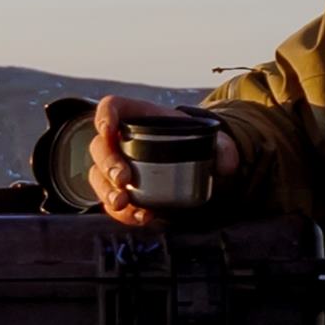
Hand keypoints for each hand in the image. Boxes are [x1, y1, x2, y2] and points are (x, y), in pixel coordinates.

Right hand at [92, 107, 226, 228]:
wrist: (191, 163)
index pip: (112, 107)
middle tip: (123, 179)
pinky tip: (140, 216)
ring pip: (98, 177)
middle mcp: (120, 140)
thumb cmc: (193, 141)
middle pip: (99, 147)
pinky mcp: (120, 191)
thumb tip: (226, 165)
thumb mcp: (210, 137)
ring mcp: (116, 167)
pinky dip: (122, 212)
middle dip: (107, 164)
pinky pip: (111, 202)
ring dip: (107, 191)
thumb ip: (223, 147)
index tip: (108, 129)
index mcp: (137, 116)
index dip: (104, 116)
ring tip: (123, 202)